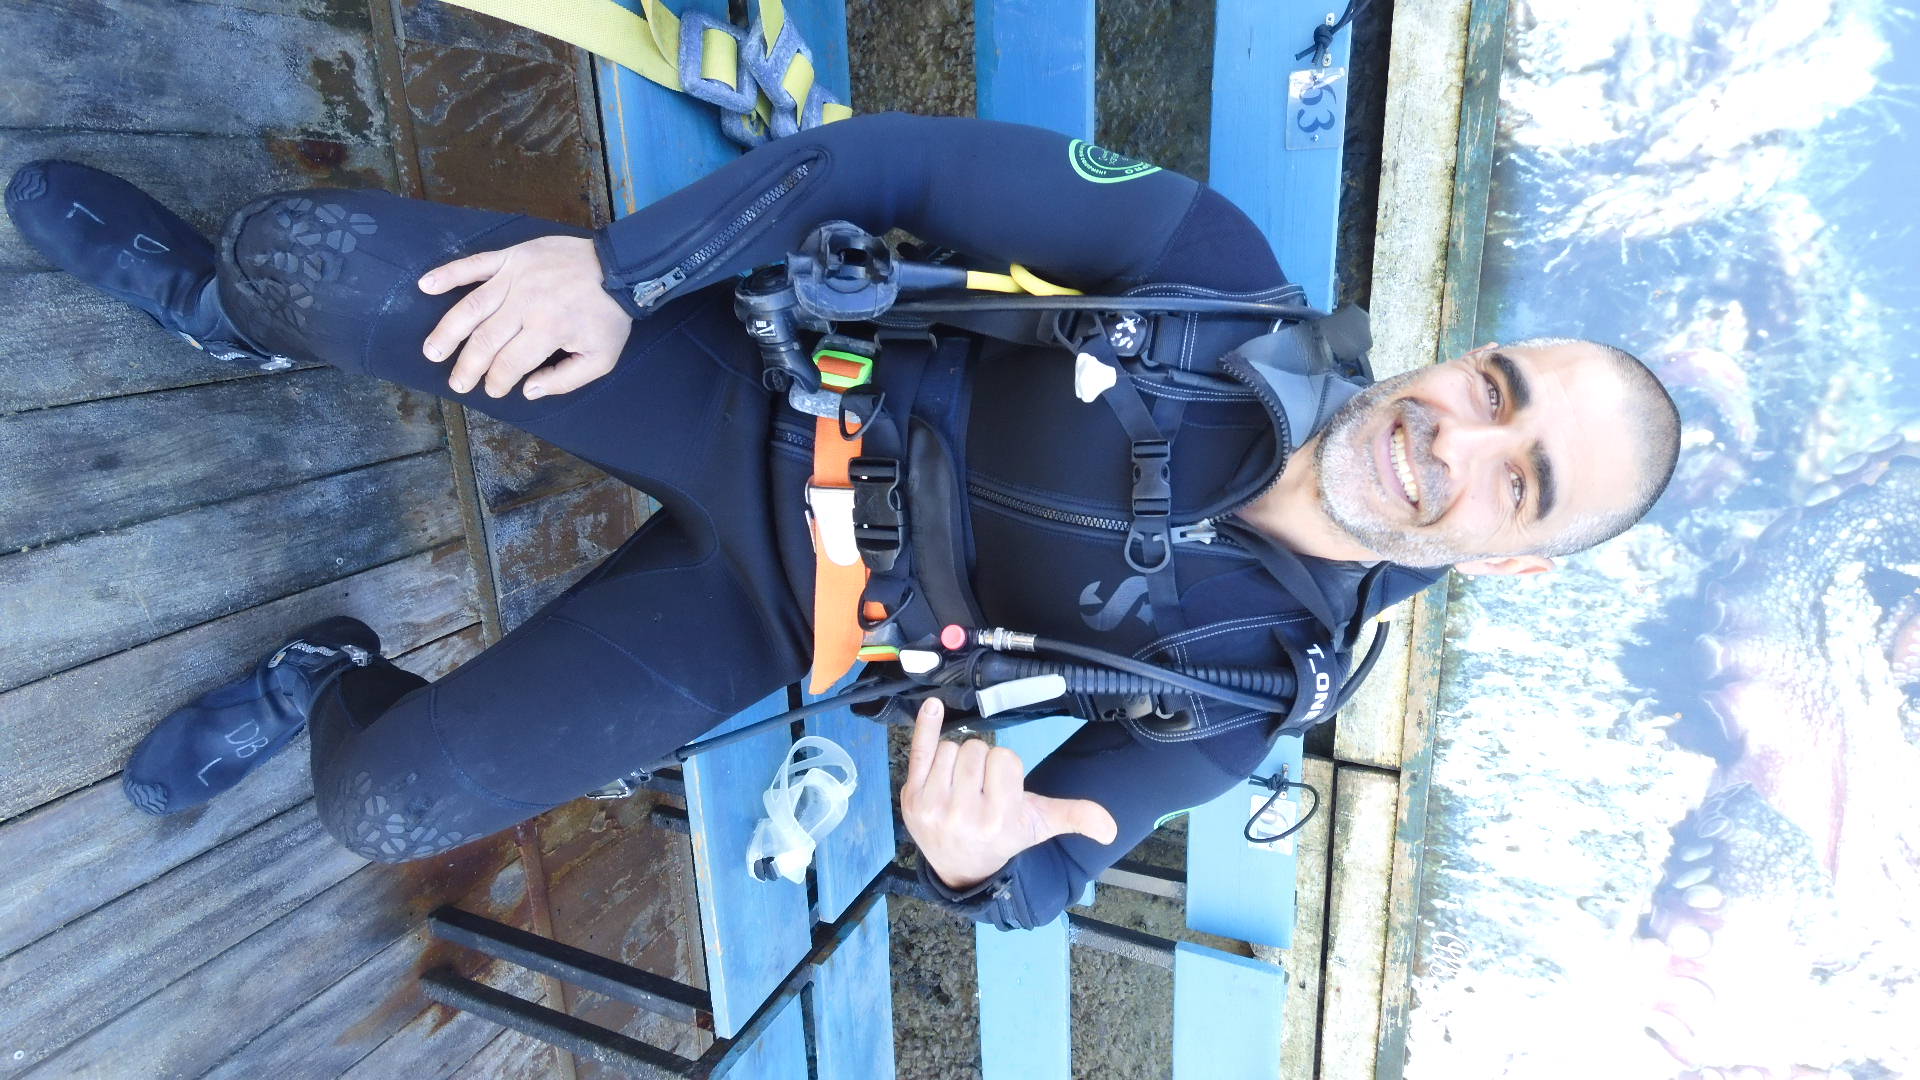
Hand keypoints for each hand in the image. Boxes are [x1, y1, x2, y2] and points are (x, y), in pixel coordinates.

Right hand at [418, 235, 630, 399]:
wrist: (620, 266)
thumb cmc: (609, 316)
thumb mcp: (601, 358)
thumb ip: (564, 380)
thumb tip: (527, 390)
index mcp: (547, 330)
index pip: (509, 363)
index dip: (496, 381)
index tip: (491, 391)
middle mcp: (525, 304)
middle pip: (485, 340)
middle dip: (468, 367)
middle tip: (457, 383)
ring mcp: (515, 277)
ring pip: (471, 307)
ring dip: (448, 331)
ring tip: (432, 351)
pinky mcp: (512, 256)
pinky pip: (474, 264)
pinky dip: (448, 274)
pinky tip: (425, 285)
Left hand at [900, 698, 1118, 891]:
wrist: (962, 866)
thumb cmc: (1002, 836)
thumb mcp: (1040, 826)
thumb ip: (1075, 817)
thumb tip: (1110, 829)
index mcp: (1000, 817)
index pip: (1004, 758)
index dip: (1005, 767)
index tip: (1002, 788)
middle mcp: (964, 814)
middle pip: (975, 750)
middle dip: (982, 762)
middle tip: (981, 788)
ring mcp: (933, 806)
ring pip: (950, 748)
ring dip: (958, 759)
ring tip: (962, 785)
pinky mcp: (910, 798)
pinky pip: (919, 750)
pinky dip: (925, 726)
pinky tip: (932, 707)